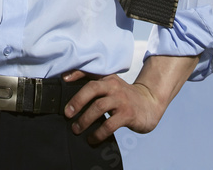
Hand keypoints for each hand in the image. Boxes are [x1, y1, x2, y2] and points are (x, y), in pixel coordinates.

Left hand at [63, 54, 198, 144]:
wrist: (150, 103)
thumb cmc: (125, 96)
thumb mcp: (112, 85)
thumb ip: (95, 84)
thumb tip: (69, 84)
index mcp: (108, 78)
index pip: (90, 72)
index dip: (75, 74)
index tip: (62, 80)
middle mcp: (113, 86)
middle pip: (92, 89)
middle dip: (77, 101)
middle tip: (67, 114)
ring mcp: (121, 100)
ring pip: (98, 107)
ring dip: (84, 119)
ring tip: (76, 129)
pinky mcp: (127, 114)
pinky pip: (109, 125)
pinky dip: (98, 133)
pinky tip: (92, 139)